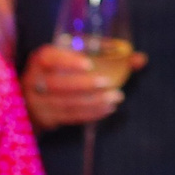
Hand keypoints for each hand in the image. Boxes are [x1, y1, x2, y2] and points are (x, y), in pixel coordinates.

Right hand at [22, 42, 142, 132]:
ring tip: (116, 97)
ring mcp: (36, 101)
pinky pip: (68, 116)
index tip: (89, 64)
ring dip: (92, 101)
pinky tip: (107, 109)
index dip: (67, 61)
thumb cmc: (68, 70)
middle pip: (56, 83)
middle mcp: (33, 79)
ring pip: (64, 102)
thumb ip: (110, 57)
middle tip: (109, 83)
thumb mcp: (81, 58)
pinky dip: (89, 113)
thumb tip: (140, 59)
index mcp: (41, 59)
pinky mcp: (44, 117)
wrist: (39, 98)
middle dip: (84, 84)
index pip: (48, 57)